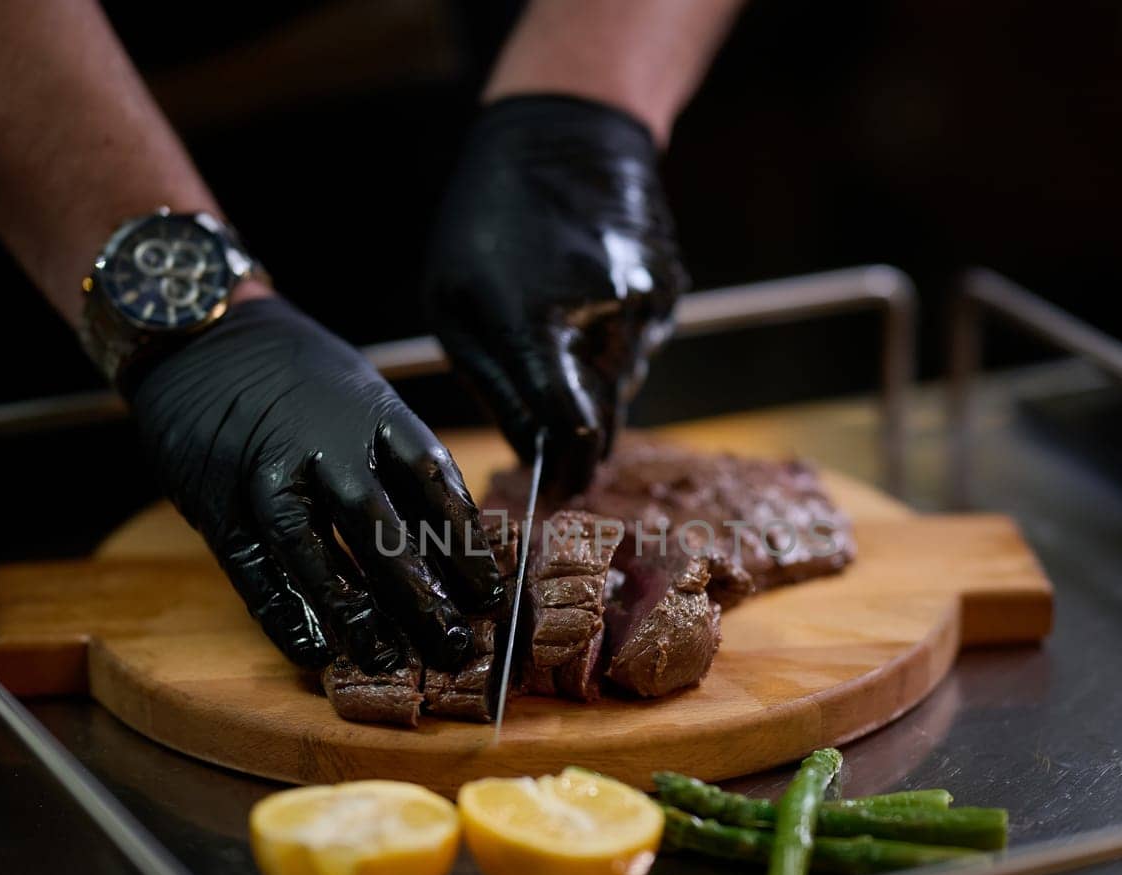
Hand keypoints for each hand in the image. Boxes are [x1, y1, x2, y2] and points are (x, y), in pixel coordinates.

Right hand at [131, 296, 504, 671]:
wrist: (201, 335)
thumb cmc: (303, 379)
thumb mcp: (366, 396)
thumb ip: (401, 461)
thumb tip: (454, 540)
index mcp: (373, 414)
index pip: (431, 481)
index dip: (464, 543)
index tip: (489, 594)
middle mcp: (322, 444)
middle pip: (378, 526)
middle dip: (420, 593)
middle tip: (452, 646)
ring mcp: (264, 474)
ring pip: (311, 550)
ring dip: (352, 611)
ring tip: (386, 658)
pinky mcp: (216, 503)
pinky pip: (252, 567)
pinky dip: (282, 611)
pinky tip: (313, 649)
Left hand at [424, 94, 686, 493]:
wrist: (565, 134)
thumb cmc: (488, 221)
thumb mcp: (454, 304)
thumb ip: (495, 386)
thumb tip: (530, 451)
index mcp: (538, 328)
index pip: (574, 435)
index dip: (569, 474)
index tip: (557, 494)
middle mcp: (602, 323)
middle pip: (606, 422)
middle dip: (581, 438)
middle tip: (554, 436)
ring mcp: (644, 306)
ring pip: (625, 384)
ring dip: (595, 384)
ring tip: (559, 332)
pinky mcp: (667, 292)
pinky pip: (642, 345)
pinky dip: (616, 342)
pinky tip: (587, 300)